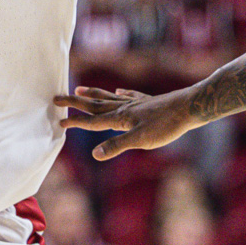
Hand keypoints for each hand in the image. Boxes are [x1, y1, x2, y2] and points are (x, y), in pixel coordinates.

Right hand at [55, 86, 196, 159]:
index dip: (76, 122)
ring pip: (108, 98)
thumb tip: (95, 155)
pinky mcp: (147, 102)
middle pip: (94, 104)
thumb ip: (117, 146)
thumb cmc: (165, 125)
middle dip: (74, 102)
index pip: (92, 121)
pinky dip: (120, 94)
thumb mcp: (141, 140)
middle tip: (57, 98)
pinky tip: (118, 92)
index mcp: (120, 118)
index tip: (59, 122)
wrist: (188, 107)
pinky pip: (128, 96)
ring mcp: (135, 103)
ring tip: (79, 89)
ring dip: (92, 95)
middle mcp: (124, 108)